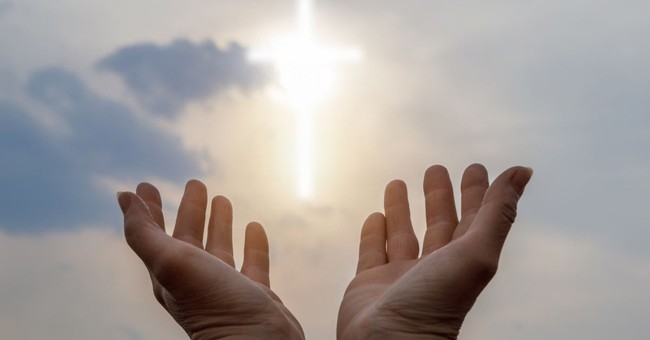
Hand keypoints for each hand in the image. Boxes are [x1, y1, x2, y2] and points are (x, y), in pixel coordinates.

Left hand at [117, 180, 303, 339]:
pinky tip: (254, 227)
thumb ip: (144, 233)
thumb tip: (122, 196)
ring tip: (223, 199)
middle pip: (188, 237)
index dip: (147, 209)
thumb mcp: (171, 263)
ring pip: (220, 248)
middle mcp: (195, 280)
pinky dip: (253, 244)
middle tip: (195, 183)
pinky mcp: (254, 294)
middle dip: (189, 209)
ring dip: (219, 223)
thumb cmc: (213, 305)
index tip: (145, 185)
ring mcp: (226, 287)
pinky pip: (253, 263)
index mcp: (169, 273)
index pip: (153, 233)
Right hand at [337, 164, 532, 338]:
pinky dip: (374, 233)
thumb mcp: (475, 253)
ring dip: (402, 209)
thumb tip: (524, 170)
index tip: (476, 168)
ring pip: (403, 235)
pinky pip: (373, 252)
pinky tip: (376, 215)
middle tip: (436, 169)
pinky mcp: (369, 284)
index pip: (475, 220)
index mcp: (463, 263)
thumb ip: (497, 213)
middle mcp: (434, 269)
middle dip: (439, 196)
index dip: (478, 193)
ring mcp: (401, 277)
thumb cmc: (435, 305)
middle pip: (439, 224)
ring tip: (398, 182)